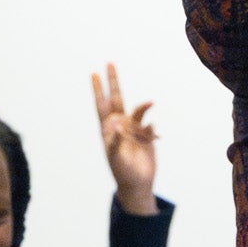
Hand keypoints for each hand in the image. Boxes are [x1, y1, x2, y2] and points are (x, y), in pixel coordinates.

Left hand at [93, 63, 158, 214]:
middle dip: (113, 81)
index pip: (102, 104)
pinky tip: (153, 139)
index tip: (94, 73)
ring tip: (150, 102)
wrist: (137, 183)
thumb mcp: (115, 157)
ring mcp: (133, 129)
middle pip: (117, 98)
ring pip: (139, 110)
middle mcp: (120, 125)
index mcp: (108, 129)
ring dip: (144, 106)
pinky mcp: (146, 135)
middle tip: (109, 63)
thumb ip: (116, 141)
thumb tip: (118, 125)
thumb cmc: (122, 171)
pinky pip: (150, 126)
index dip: (98, 89)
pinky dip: (152, 130)